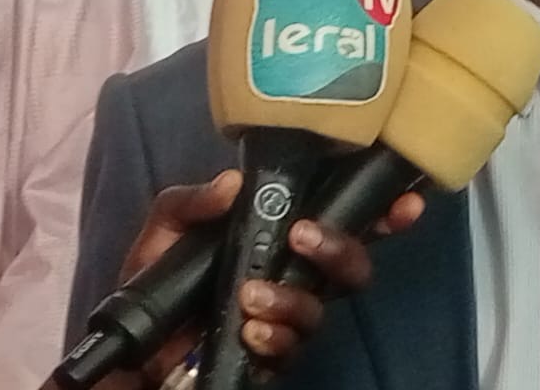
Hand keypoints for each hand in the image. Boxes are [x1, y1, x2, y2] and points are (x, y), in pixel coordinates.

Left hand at [100, 170, 423, 387]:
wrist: (133, 339)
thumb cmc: (159, 272)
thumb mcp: (168, 225)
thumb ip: (193, 201)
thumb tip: (232, 183)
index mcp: (287, 236)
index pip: (348, 220)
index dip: (386, 211)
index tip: (406, 202)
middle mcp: (299, 275)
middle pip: (355, 267)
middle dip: (342, 249)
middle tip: (303, 236)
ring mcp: (289, 317)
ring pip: (323, 308)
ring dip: (293, 298)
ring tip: (251, 295)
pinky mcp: (271, 355)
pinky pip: (292, 349)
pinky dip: (275, 336)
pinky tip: (250, 329)